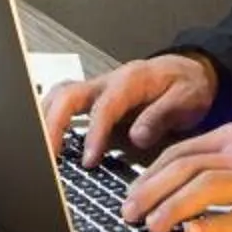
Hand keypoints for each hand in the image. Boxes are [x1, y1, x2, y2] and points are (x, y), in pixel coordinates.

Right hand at [37, 54, 217, 162]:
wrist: (189, 71)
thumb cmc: (186, 85)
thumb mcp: (186, 98)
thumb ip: (161, 115)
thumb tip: (137, 137)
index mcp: (131, 80)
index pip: (104, 107)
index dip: (94, 134)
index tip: (89, 161)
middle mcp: (108, 81)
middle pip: (68, 95)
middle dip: (53, 124)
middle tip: (49, 156)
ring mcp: (97, 88)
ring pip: (59, 96)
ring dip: (45, 120)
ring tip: (42, 151)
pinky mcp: (93, 99)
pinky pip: (63, 103)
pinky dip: (51, 119)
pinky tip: (48, 142)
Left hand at [120, 119, 231, 231]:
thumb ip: (227, 150)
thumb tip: (187, 167)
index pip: (183, 150)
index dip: (151, 173)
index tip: (133, 193)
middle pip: (186, 166)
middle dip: (150, 191)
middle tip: (129, 213)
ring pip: (207, 188)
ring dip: (173, 207)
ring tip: (152, 226)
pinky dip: (214, 226)